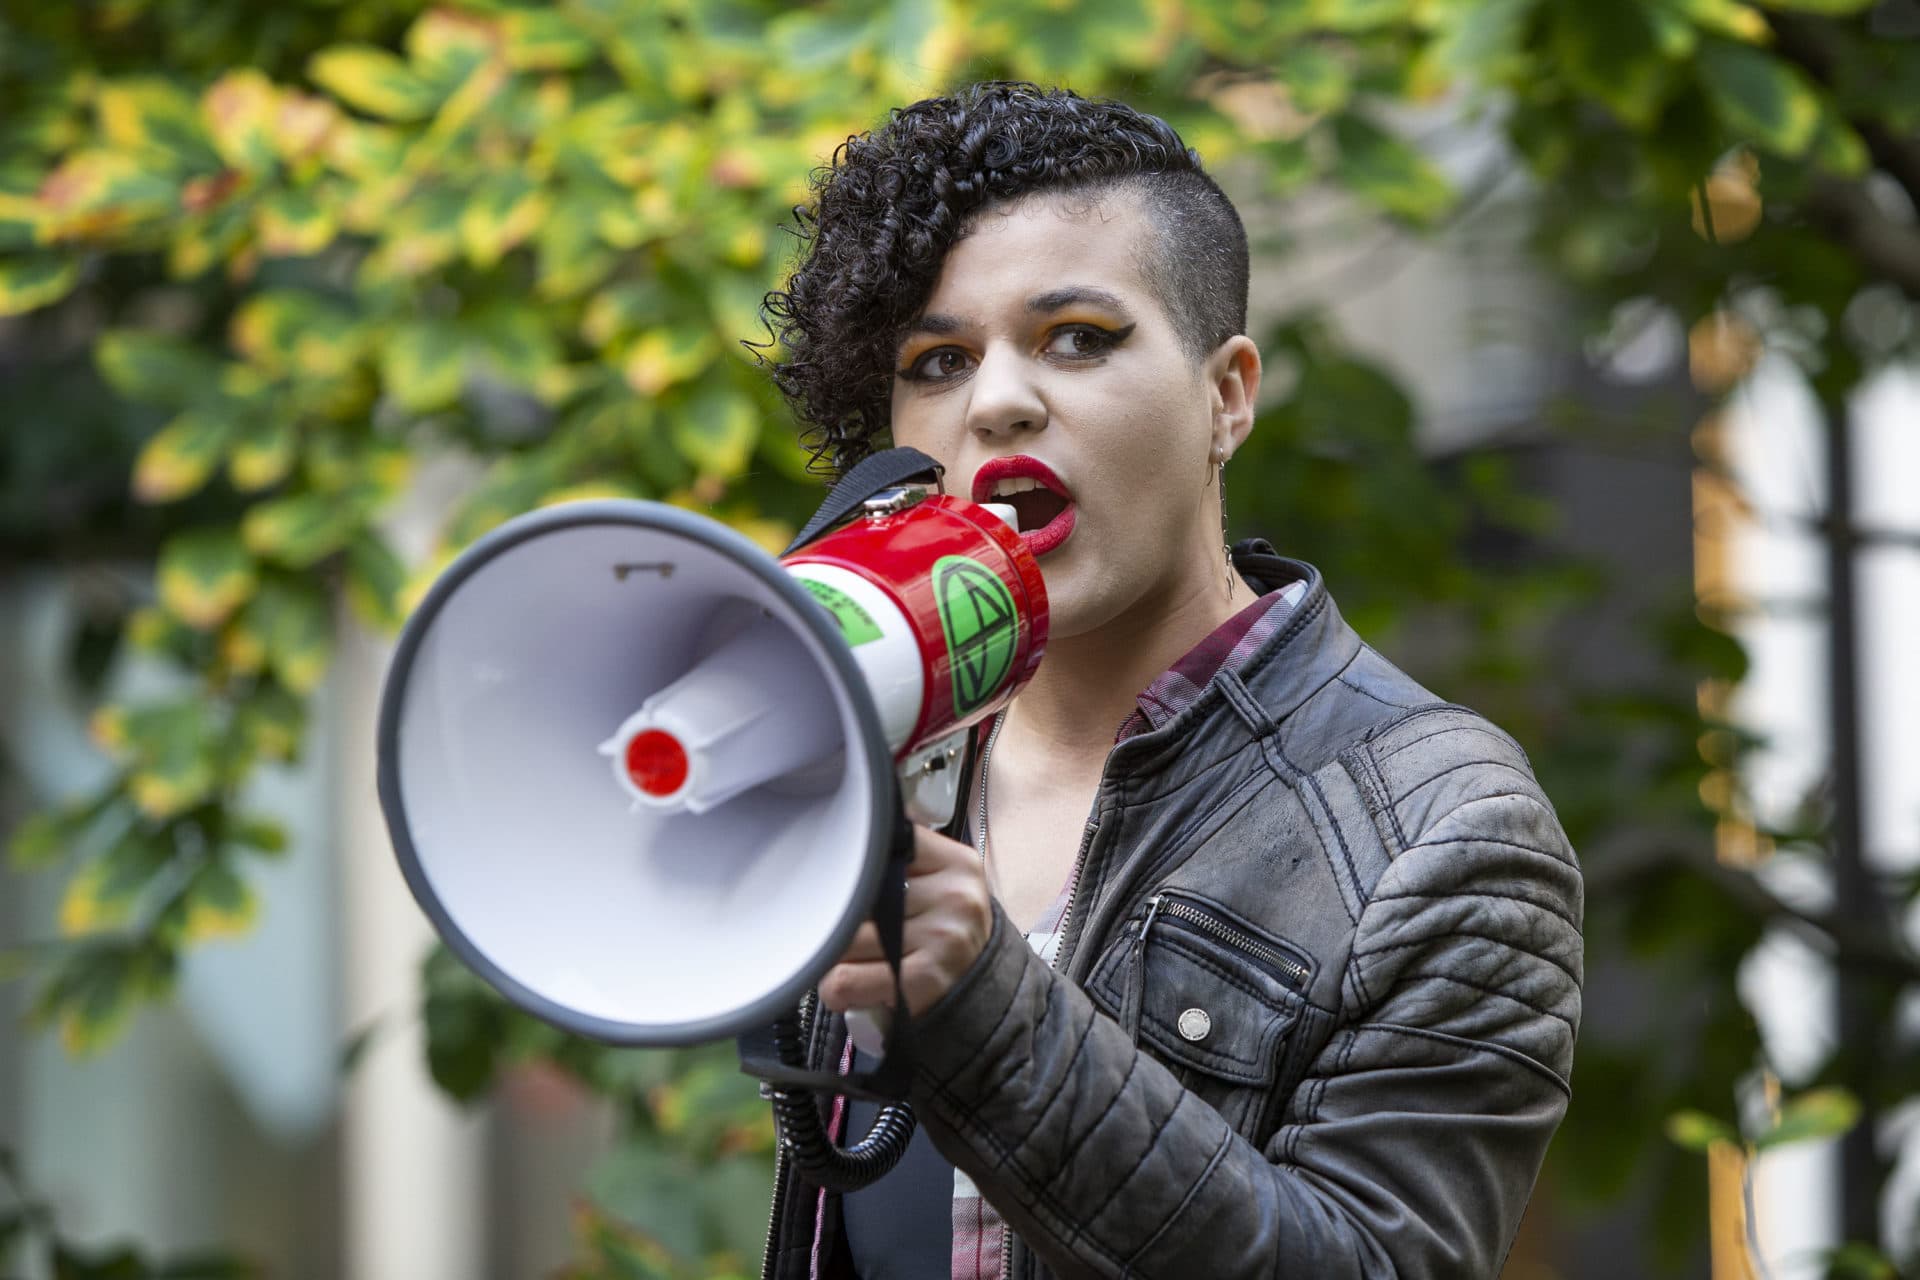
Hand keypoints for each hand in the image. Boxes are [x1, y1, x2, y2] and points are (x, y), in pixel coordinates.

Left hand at [818, 824, 993, 1017]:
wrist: (986, 987)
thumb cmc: (947, 929)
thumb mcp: (942, 881)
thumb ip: (902, 858)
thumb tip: (844, 841)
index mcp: (955, 862)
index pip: (883, 846)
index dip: (854, 868)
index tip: (846, 883)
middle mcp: (953, 897)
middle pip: (857, 898)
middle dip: (840, 919)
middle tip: (846, 930)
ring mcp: (941, 939)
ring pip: (845, 940)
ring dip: (835, 956)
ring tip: (850, 961)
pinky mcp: (923, 982)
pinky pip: (848, 980)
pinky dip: (836, 989)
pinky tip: (847, 988)